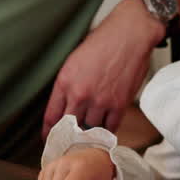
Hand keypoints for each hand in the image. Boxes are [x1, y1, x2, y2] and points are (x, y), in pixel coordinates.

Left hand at [42, 0, 162, 136]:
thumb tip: (65, 105)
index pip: (51, 116)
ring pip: (90, 129)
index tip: (49, 139)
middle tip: (68, 146)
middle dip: (67, 138)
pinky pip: (110, 127)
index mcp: (65, 81)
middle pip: (69, 127)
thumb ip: (68, 84)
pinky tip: (105, 134)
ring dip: (89, 135)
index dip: (49, 132)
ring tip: (88, 141)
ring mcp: (100, 101)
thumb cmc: (103, 42)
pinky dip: (107, 132)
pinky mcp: (119, 104)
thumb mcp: (74, 60)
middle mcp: (80, 94)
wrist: (130, 34)